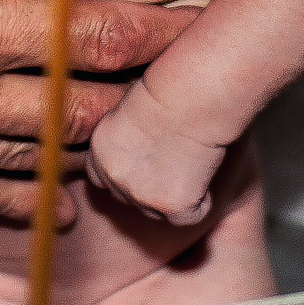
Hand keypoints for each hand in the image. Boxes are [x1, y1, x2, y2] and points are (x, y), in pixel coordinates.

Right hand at [0, 0, 200, 222]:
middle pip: (80, 96)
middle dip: (142, 87)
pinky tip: (62, 202)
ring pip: (38, 150)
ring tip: (146, 133)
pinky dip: (27, 200)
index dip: (156, 26)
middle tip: (191, 77)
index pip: (93, 27)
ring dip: (97, 142)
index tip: (199, 19)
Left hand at [84, 87, 225, 225]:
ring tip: (191, 160)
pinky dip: (201, 202)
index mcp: (99, 151)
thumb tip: (139, 157)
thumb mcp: (131, 109)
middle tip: (176, 158)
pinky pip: (189, 216)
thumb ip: (125, 139)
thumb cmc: (171, 88)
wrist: (192, 94)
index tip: (148, 161)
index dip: (128, 173)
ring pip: (158, 212)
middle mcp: (113, 177)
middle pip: (130, 199)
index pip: (104, 179)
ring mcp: (140, 194)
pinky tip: (205, 172)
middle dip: (150, 187)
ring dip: (174, 195)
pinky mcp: (171, 205)